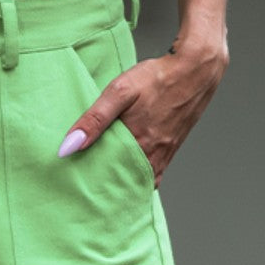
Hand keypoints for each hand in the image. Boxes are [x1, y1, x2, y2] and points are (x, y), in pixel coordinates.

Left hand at [58, 36, 228, 185]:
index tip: (75, 190)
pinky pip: (151, 176)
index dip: (90, 187)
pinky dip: (137, 179)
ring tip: (101, 187)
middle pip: (121, 184)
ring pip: (136, 181)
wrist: (197, 70)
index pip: (107, 180)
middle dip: (104, 190)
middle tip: (84, 193)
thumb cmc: (158, 78)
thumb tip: (68, 147)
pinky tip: (125, 175)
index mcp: (137, 146)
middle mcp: (151, 157)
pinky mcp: (169, 152)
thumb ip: (94, 119)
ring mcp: (162, 157)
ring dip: (121, 185)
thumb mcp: (120, 91)